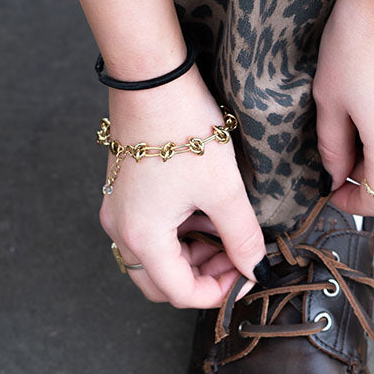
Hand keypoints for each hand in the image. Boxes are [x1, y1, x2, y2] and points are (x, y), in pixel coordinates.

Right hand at [99, 67, 264, 306]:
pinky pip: (151, 233)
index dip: (219, 293)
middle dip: (203, 278)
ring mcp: (118, 212)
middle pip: (162, 282)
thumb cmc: (184, 130)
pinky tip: (207, 214)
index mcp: (142, 237)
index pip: (180, 292)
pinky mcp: (123, 195)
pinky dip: (181, 235)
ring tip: (228, 232)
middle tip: (238, 258)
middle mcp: (121, 230)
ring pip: (157, 259)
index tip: (247, 276)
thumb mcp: (224, 191)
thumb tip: (255, 268)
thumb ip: (243, 238)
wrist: (154, 80)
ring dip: (194, 256)